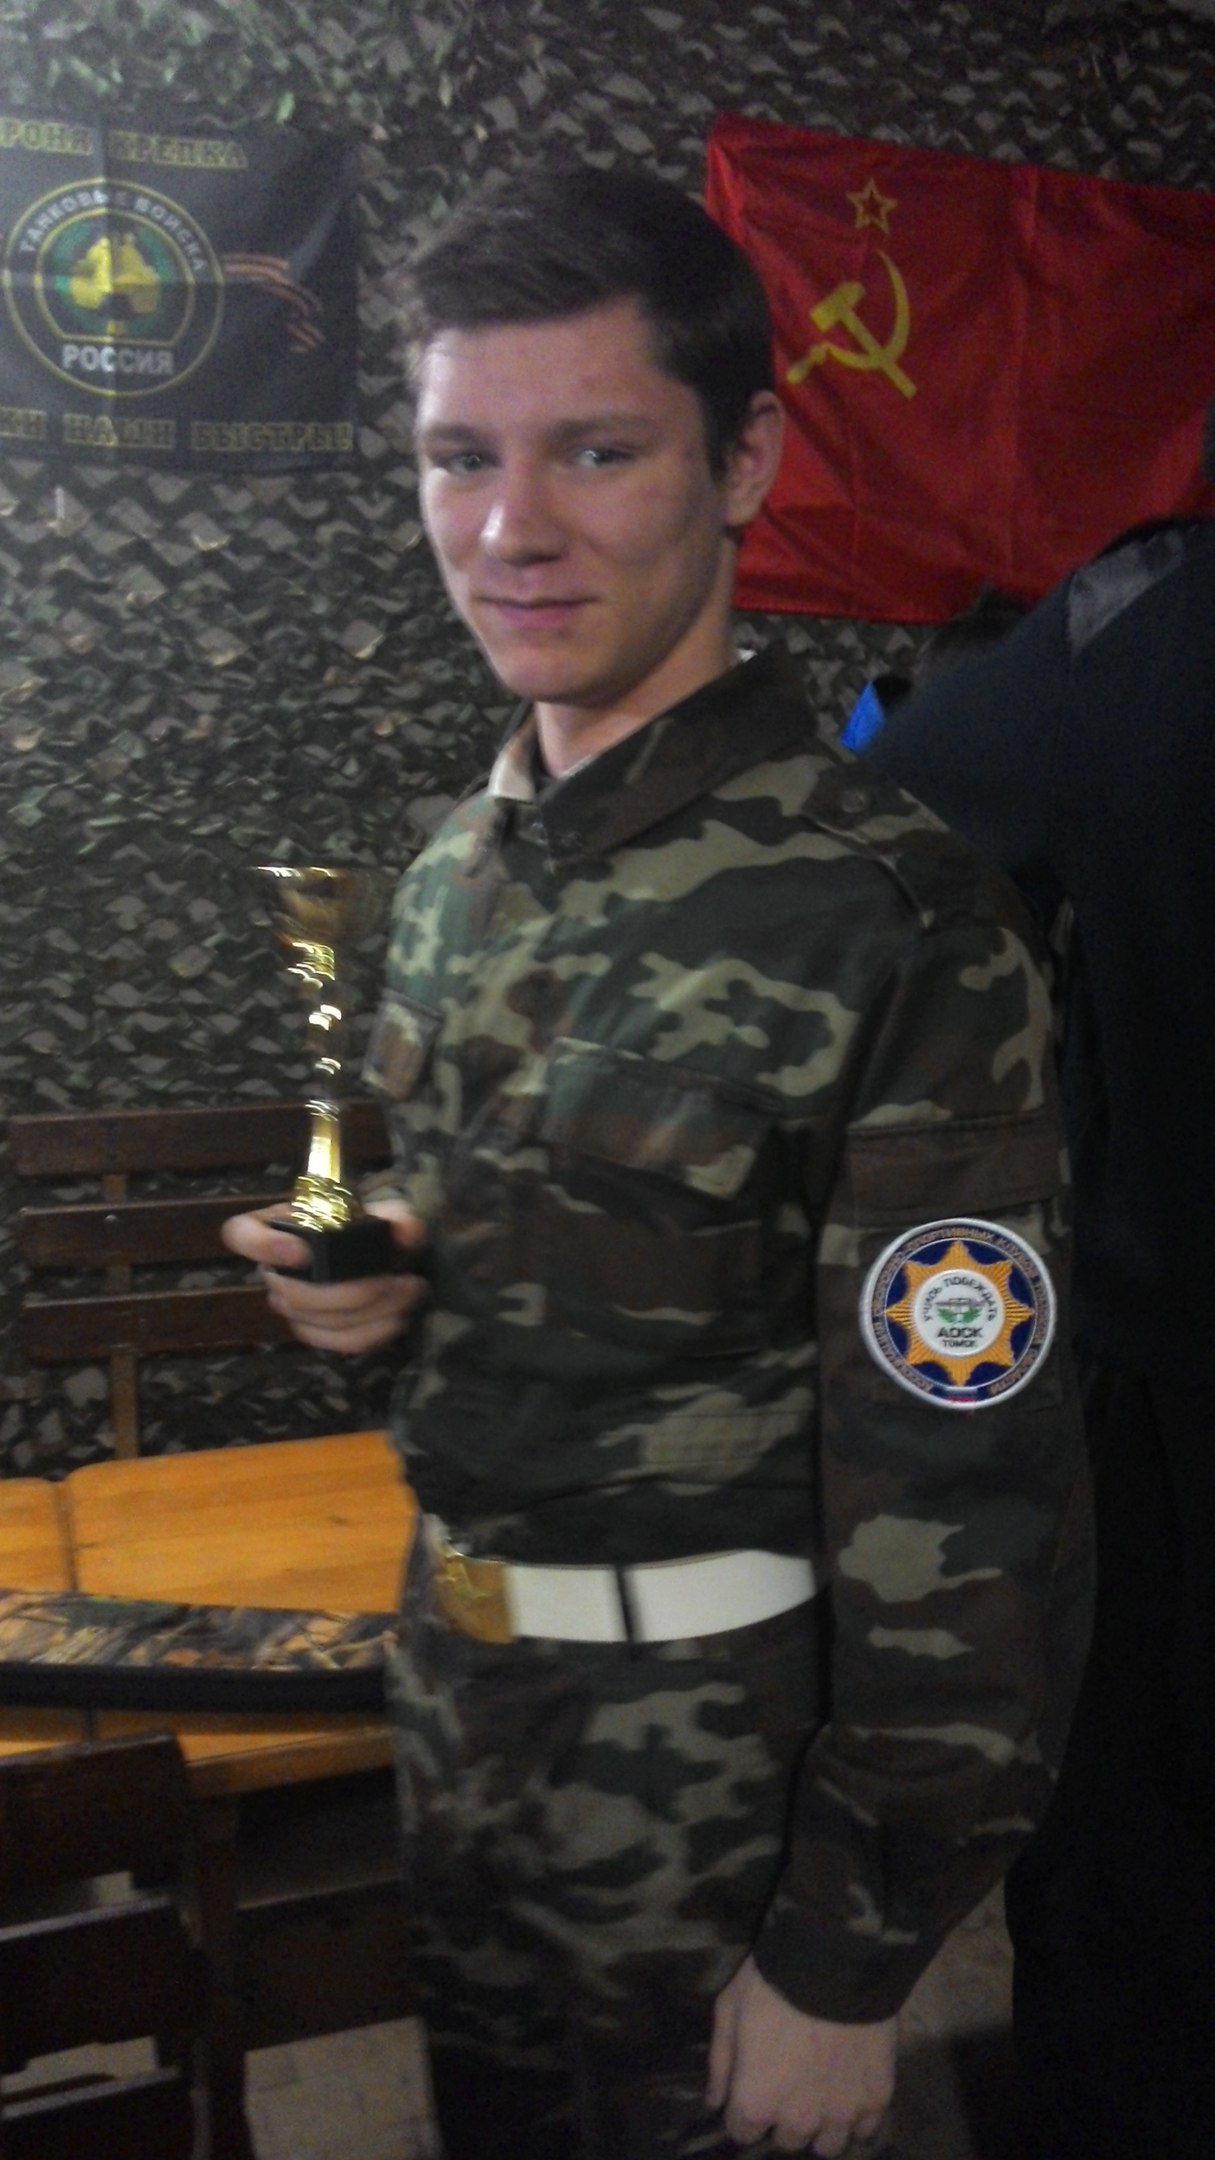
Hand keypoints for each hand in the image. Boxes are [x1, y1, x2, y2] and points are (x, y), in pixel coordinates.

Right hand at [221, 1199, 429, 1354]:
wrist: (381, 1254)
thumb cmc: (367, 1226)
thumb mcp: (381, 1210)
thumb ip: (395, 1215)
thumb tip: (407, 1230)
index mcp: (276, 1227)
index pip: (240, 1234)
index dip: (261, 1246)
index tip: (301, 1251)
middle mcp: (275, 1271)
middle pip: (292, 1294)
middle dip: (349, 1292)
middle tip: (393, 1280)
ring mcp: (291, 1306)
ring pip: (317, 1322)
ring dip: (369, 1313)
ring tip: (408, 1292)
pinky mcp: (314, 1332)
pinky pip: (335, 1342)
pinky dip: (371, 1333)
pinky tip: (398, 1317)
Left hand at [707, 1956, 895, 2154]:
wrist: (835, 1961)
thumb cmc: (772, 1983)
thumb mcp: (729, 2010)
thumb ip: (721, 2063)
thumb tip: (715, 2102)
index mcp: (756, 2101)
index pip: (743, 2132)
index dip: (745, 2110)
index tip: (754, 2087)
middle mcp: (798, 2121)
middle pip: (787, 2140)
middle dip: (784, 2116)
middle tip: (790, 2083)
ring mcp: (840, 2114)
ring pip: (827, 2146)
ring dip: (821, 2126)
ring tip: (822, 2095)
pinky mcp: (876, 2099)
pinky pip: (866, 2129)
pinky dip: (858, 2117)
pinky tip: (852, 2092)